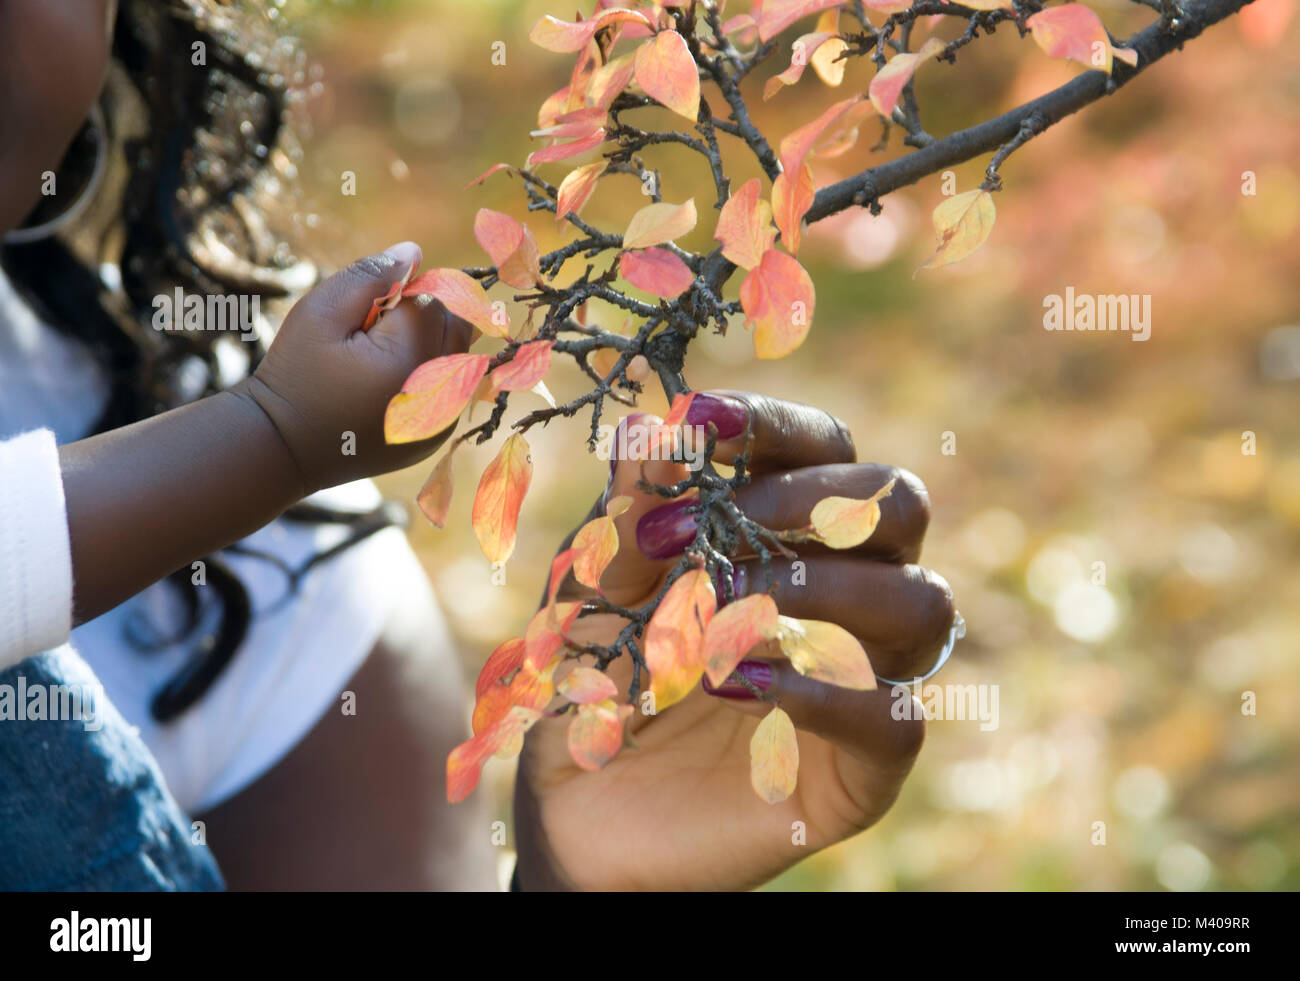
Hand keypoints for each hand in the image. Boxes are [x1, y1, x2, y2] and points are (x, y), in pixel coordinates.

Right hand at [236, 242, 473, 493]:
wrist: (284, 447)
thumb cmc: (296, 374)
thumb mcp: (320, 313)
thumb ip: (370, 276)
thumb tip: (415, 252)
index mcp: (410, 360)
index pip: (431, 299)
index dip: (398, 295)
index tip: (364, 315)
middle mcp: (438, 392)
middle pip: (457, 324)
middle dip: (423, 316)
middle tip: (373, 333)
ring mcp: (443, 418)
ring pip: (461, 353)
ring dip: (432, 343)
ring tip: (382, 356)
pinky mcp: (438, 434)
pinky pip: (454, 385)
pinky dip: (433, 374)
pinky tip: (391, 382)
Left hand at [514, 392, 955, 890]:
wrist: (576, 805)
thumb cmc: (596, 674)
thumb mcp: (598, 585)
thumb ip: (629, 514)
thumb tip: (650, 428)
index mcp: (792, 535)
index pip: (828, 449)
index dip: (775, 425)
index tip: (699, 417)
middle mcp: (846, 595)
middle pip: (900, 506)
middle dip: (806, 501)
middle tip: (707, 534)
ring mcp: (863, 680)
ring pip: (922, 605)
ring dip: (820, 589)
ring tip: (721, 607)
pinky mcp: (860, 771)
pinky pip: (894, 720)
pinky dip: (820, 692)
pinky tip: (733, 686)